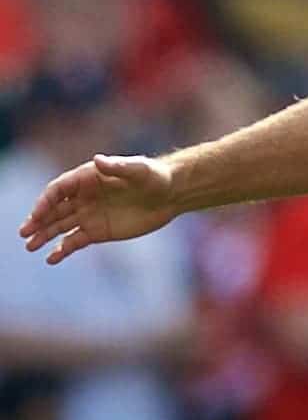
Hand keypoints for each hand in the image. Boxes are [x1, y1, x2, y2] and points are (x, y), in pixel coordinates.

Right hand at [18, 155, 175, 263]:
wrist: (172, 194)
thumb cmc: (155, 177)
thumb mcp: (139, 170)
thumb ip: (118, 166)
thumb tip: (98, 160)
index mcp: (88, 178)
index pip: (58, 190)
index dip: (45, 202)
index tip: (36, 215)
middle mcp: (84, 197)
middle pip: (54, 209)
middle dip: (38, 220)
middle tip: (24, 233)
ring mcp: (90, 214)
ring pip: (60, 226)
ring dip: (44, 235)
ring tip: (30, 246)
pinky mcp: (98, 231)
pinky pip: (74, 241)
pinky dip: (62, 249)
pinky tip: (52, 259)